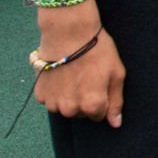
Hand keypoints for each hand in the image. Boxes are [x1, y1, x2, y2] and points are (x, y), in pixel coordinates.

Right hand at [35, 5, 125, 126]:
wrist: (68, 33)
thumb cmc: (97, 50)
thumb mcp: (116, 73)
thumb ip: (116, 101)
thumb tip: (116, 124)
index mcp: (92, 105)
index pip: (99, 115)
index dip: (101, 99)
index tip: (100, 83)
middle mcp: (71, 109)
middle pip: (81, 114)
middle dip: (85, 100)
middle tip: (87, 77)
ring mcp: (53, 104)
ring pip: (65, 108)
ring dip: (70, 97)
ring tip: (73, 75)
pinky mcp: (40, 95)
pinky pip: (51, 100)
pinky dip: (56, 92)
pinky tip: (61, 75)